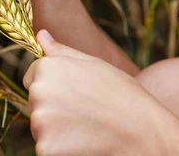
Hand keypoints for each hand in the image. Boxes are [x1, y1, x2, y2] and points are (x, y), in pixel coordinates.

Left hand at [23, 30, 178, 155]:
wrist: (146, 135)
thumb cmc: (124, 98)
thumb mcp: (94, 65)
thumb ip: (62, 51)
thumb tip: (40, 35)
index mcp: (47, 68)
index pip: (31, 78)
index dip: (54, 89)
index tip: (76, 96)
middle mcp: (39, 92)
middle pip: (34, 104)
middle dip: (53, 110)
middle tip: (85, 114)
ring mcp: (41, 121)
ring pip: (40, 128)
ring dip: (57, 132)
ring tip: (87, 130)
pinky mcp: (46, 148)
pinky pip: (46, 150)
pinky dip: (62, 151)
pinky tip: (84, 146)